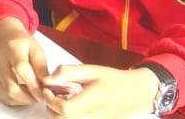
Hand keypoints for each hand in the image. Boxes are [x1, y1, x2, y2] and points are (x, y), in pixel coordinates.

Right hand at [0, 17, 48, 105]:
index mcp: (13, 48)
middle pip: (11, 87)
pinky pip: (4, 97)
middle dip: (28, 97)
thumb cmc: (22, 44)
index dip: (33, 84)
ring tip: (32, 92)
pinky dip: (16, 100)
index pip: (21, 68)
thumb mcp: (37, 49)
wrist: (4, 38)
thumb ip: (42, 67)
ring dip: (23, 100)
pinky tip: (22, 92)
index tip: (43, 93)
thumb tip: (46, 84)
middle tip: (39, 96)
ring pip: (7, 95)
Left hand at [42, 64, 160, 117]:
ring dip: (58, 114)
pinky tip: (71, 107)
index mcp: (94, 99)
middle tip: (51, 94)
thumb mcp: (91, 70)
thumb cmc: (114, 79)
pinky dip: (68, 117)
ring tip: (61, 100)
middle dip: (51, 108)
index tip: (47, 89)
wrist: (137, 94)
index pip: (65, 109)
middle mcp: (95, 116)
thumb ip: (67, 72)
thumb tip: (47, 79)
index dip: (50, 100)